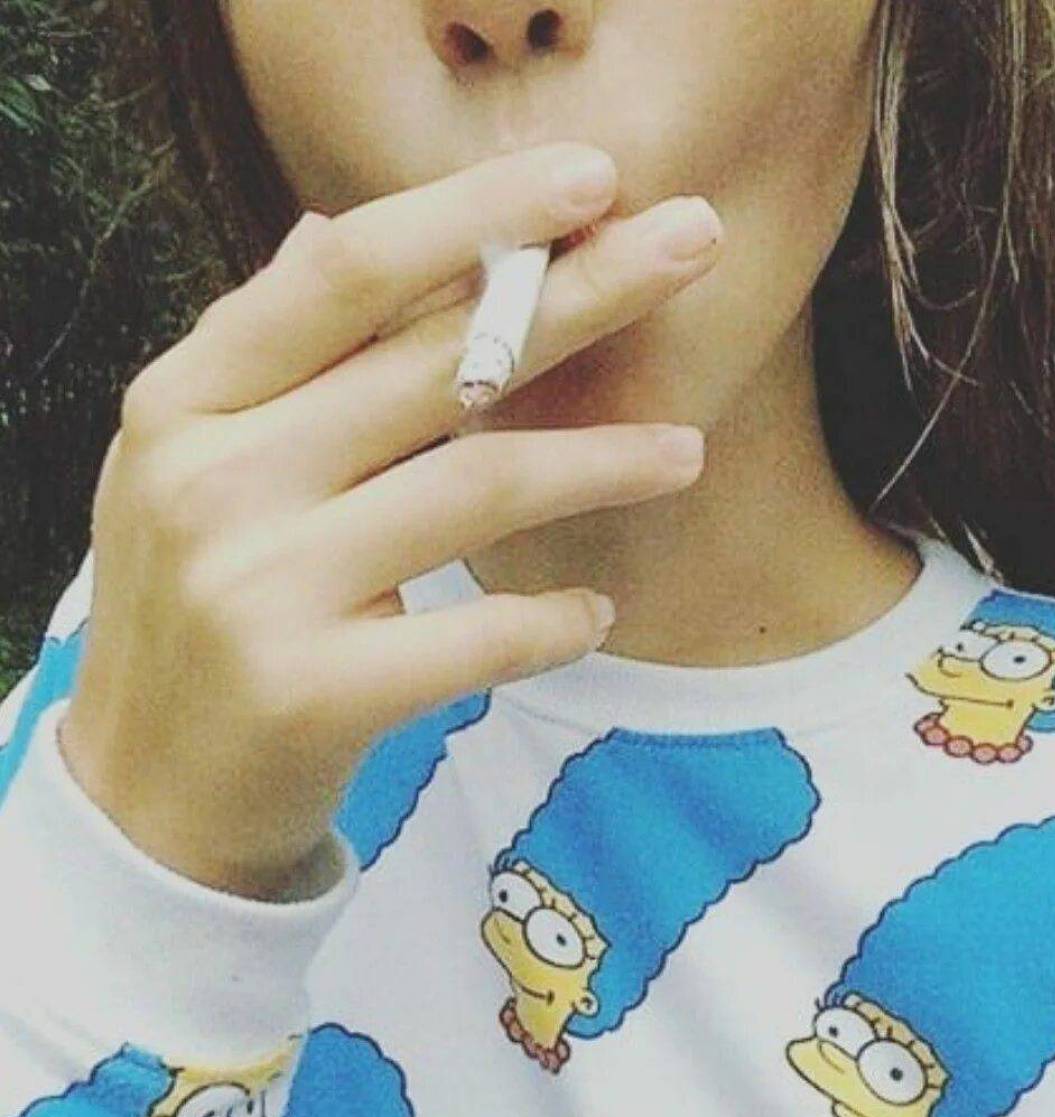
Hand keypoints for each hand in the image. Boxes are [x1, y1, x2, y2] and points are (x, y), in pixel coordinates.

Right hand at [58, 142, 723, 898]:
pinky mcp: (314, 693)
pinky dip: (552, 621)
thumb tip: (328, 228)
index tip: (591, 177)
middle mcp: (215, 480)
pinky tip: (597, 613)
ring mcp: (260, 589)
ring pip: (477, 488)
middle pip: (436, 362)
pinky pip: (477, 637)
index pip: (347, 278)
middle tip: (694, 244)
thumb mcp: (198, 462)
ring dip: (601, 463)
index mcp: (189, 404)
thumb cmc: (194, 605)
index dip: (472, 213)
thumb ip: (267, 350)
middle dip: (581, 293)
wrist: (148, 788)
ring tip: (686, 453)